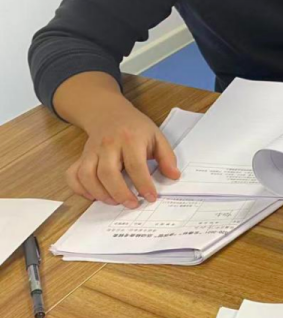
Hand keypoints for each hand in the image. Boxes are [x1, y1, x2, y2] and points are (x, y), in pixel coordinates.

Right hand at [65, 104, 179, 208]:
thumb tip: (174, 176)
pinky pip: (72, 175)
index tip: (151, 198)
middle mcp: (108, 144)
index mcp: (130, 139)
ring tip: (115, 202)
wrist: (110, 113)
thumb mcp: (157, 137)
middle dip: (120, 193)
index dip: (144, 184)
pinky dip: (79, 189)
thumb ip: (167, 157)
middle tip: (132, 204)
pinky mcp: (81, 157)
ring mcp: (91, 151)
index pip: (136, 166)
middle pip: (108, 173)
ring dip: (100, 193)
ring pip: (87, 175)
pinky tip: (94, 196)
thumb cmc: (136, 128)